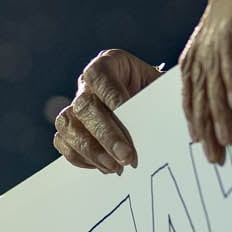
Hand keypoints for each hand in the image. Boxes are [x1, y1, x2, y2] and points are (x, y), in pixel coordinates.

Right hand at [51, 49, 160, 174]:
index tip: (132, 117)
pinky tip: (105, 166)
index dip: (112, 96)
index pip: (100, 75)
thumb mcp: (160, 86)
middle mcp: (86, 84)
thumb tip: (168, 111)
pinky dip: (81, 158)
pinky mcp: (69, 128)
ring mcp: (74, 106)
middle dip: (107, 135)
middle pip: (84, 106)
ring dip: (92, 151)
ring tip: (116, 168)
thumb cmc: (155, 93)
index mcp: (108, 63)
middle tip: (128, 157)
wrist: (148, 105)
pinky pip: (63, 142)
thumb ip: (159, 94)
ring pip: (67, 126)